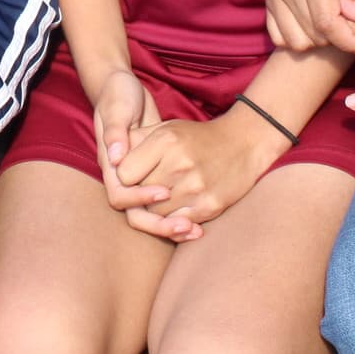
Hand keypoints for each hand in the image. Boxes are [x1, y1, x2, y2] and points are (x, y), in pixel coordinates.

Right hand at [89, 70, 189, 240]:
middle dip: (160, 223)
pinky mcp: (156, 177)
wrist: (124, 89)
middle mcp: (122, 177)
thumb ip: (115, 130)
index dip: (140, 198)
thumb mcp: (117, 107)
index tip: (164, 191)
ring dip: (172, 225)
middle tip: (185, 226)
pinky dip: (180, 215)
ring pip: (152, 214)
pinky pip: (165, 206)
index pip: (120, 196)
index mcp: (110, 165)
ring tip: (195, 230)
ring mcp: (140, 178)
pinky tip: (200, 224)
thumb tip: (116, 157)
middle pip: (137, 214)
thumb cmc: (119, 95)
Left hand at [115, 106, 289, 227]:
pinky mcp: (209, 206)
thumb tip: (111, 157)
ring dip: (153, 213)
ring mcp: (195, 187)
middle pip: (139, 197)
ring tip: (160, 202)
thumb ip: (136, 141)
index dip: (125, 178)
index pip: (125, 174)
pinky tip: (175, 215)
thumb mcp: (166, 127)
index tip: (132, 177)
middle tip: (144, 193)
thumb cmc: (197, 137)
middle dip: (138, 197)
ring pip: (156, 215)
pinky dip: (172, 224)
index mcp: (165, 140)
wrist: (244, 143)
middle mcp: (179, 163)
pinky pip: (178, 226)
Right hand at [265, 0, 354, 53]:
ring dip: (317, 40)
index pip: (327, 22)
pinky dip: (297, 37)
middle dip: (337, 39)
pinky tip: (313, 26)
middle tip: (353, 30)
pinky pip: (278, 35)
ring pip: (296, 40)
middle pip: (313, 34)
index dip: (347, 40)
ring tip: (334, 26)